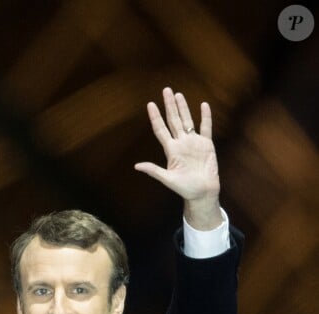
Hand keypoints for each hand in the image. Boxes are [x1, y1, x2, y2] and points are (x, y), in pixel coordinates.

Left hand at [134, 88, 221, 226]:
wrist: (203, 192)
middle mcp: (181, 143)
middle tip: (166, 90)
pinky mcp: (206, 144)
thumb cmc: (185, 188)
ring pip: (187, 120)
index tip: (150, 104)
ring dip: (183, 107)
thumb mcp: (168, 179)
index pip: (161, 130)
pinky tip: (203, 105)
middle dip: (169, 106)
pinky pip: (206, 127)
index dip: (156, 117)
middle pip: (173, 120)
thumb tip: (137, 166)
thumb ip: (154, 170)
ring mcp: (194, 142)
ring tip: (178, 94)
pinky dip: (205, 117)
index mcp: (171, 150)